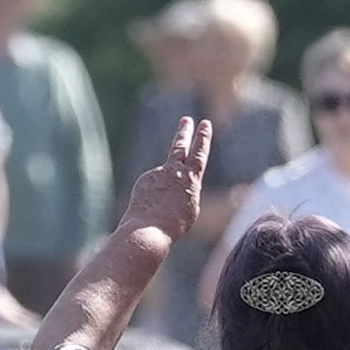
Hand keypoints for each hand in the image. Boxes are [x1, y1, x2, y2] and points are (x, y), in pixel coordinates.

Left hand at [111, 112, 214, 248]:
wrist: (148, 229)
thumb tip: (172, 179)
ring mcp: (158, 174)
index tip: (205, 123)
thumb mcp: (190, 207)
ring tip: (165, 210)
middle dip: (185, 132)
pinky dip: (154, 197)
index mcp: (191, 179)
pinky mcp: (144, 180)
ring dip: (166, 189)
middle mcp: (175, 172)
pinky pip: (152, 186)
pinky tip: (152, 209)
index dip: (203, 138)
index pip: (199, 153)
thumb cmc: (174, 224)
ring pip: (165, 177)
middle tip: (186, 119)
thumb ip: (185, 188)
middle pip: (180, 146)